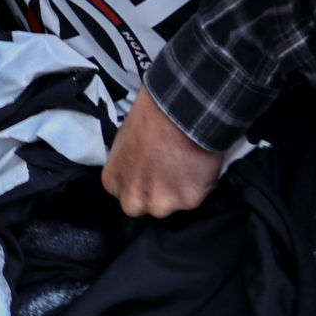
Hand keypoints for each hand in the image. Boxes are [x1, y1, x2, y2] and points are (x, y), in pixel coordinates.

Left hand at [101, 89, 224, 217]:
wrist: (177, 108)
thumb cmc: (150, 116)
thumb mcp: (123, 140)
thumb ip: (127, 165)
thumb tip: (136, 169)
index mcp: (113, 183)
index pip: (128, 196)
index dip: (144, 183)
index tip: (154, 170)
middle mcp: (133, 200)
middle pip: (149, 206)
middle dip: (161, 193)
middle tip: (171, 170)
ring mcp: (161, 202)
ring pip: (175, 204)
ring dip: (182, 189)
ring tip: (186, 163)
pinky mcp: (188, 200)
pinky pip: (198, 196)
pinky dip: (202, 183)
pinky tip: (198, 162)